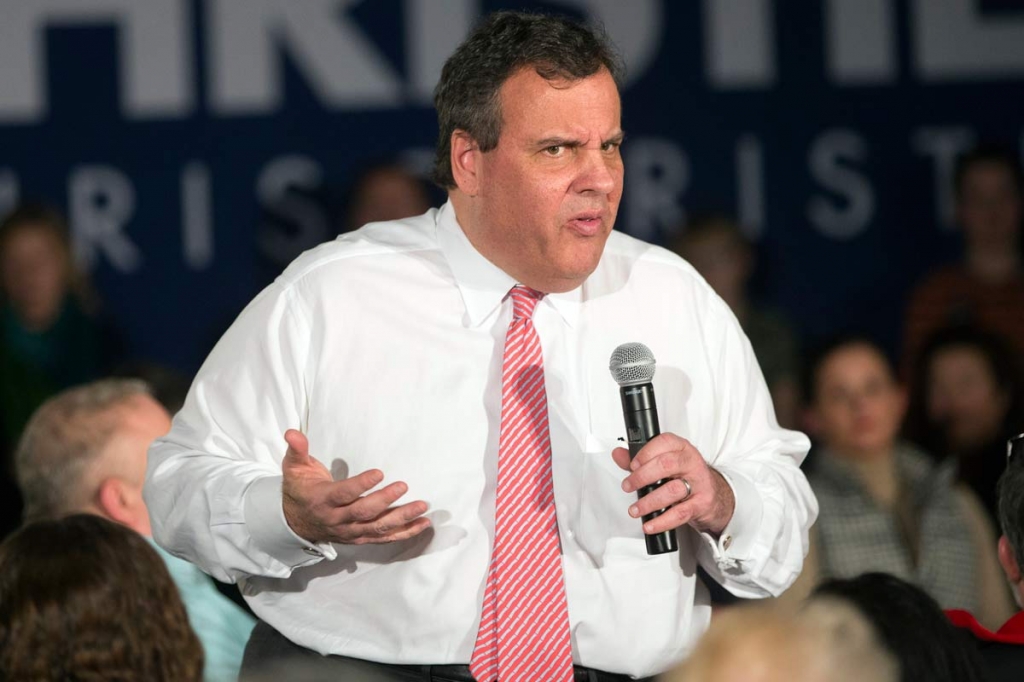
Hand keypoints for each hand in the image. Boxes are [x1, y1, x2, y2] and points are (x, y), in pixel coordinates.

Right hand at [281, 429, 430, 544]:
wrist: (294, 522)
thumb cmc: (299, 489)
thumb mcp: (294, 468)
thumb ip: (297, 450)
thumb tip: (292, 432)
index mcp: (322, 500)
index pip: (343, 494)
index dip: (361, 485)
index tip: (379, 473)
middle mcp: (337, 519)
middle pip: (363, 512)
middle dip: (385, 500)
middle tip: (403, 486)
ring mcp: (350, 531)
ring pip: (377, 527)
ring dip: (401, 518)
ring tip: (421, 506)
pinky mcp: (360, 537)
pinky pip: (383, 537)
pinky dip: (404, 532)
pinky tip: (422, 524)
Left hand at [612, 433, 734, 536]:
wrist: (715, 496)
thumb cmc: (686, 476)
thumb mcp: (665, 463)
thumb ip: (640, 459)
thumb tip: (618, 454)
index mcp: (682, 448)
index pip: (664, 442)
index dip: (645, 453)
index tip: (632, 465)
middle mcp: (691, 462)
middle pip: (666, 465)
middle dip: (642, 477)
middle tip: (628, 486)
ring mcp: (698, 483)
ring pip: (672, 490)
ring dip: (648, 502)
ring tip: (635, 509)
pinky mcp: (701, 503)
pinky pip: (679, 513)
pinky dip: (662, 521)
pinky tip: (650, 524)